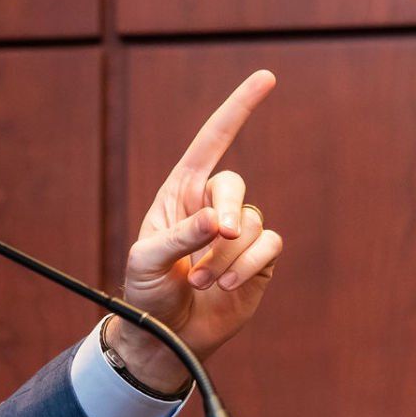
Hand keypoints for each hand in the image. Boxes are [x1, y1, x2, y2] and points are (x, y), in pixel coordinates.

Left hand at [110, 70, 281, 392]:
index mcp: (180, 193)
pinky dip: (248, 267)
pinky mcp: (258, 261)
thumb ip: (181, 236)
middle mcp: (212, 207)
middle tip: (215, 238)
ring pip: (250, 224)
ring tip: (199, 283)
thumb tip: (219, 221)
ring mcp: (238, 234)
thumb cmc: (146, 292)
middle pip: (233, 185)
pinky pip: (269, 247)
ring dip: (226, 257)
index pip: (212, 141)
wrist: (166, 338)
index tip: (266, 78)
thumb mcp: (148, 260)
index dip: (238, 109)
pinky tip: (225, 289)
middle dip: (225, 212)